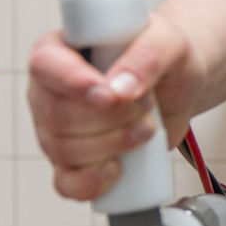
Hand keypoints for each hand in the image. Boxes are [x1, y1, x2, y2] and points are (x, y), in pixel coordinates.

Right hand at [26, 12, 204, 200]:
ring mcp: (55, 130)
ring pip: (65, 151)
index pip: (45, 66)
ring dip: (114, 144)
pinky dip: (92, 182)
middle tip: (146, 106)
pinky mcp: (71, 162)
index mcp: (60, 50)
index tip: (109, 96)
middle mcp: (49, 90)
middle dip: (111, 118)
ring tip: (146, 127)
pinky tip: (117, 169)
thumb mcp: (168, 42)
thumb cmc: (165, 56)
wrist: (179, 86)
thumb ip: (146, 57)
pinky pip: (66, 183)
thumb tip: (119, 90)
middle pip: (58, 116)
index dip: (74, 84)